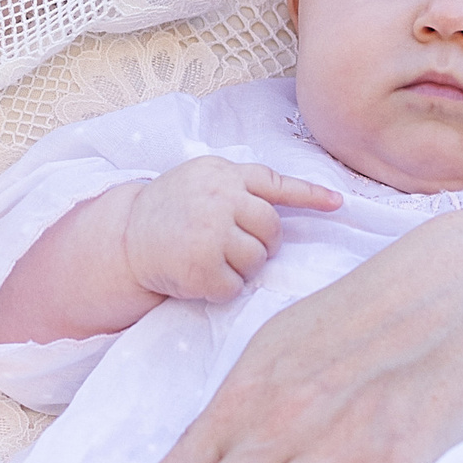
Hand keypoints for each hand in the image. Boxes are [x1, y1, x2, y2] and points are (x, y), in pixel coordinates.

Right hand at [120, 158, 341, 304]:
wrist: (124, 238)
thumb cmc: (169, 211)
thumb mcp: (202, 180)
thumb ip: (239, 186)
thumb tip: (283, 207)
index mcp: (223, 174)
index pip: (275, 183)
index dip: (310, 195)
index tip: (338, 204)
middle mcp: (219, 199)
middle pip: (271, 229)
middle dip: (262, 244)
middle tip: (235, 248)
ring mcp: (210, 232)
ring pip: (257, 260)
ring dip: (241, 268)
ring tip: (212, 259)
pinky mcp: (201, 267)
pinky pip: (234, 287)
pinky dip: (222, 289)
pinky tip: (200, 276)